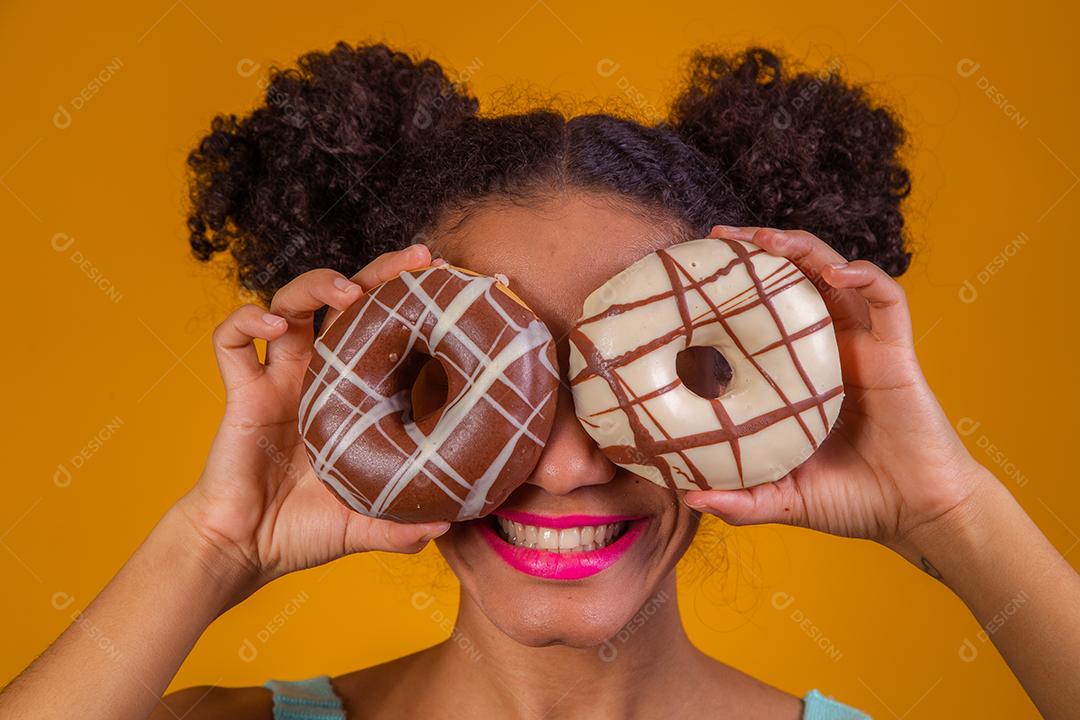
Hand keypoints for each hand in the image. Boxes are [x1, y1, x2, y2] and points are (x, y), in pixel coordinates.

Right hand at [173, 244, 448, 598]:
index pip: (384, 332)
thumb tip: (447, 525)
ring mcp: (278, 380)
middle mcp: (318, 377)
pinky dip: (247, 321)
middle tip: (415, 259)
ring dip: (316, 285)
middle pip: (344, 304)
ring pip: (289, 305)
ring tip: (347, 291)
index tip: (445, 286)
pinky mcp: (242, 393)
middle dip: (378, 273)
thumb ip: (401, 524)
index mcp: (353, 396)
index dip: (410, 305)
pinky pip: (231, 341)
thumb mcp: (365, 525)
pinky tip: (274, 325)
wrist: (245, 551)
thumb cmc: (303, 530)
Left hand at [684, 226, 988, 549]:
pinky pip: (888, 299)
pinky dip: (865, 275)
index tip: (696, 273)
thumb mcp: (783, 498)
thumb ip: (740, 500)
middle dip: (761, 249)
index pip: (765, 312)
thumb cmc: (854, 500)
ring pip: (836, 274)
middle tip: (720, 238)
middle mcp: (831, 348)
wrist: (917, 515)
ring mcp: (865, 345)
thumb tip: (689, 498)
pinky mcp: (897, 351)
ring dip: (804, 249)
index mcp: (800, 371)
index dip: (736, 288)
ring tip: (767, 239)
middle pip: (796, 279)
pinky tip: (837, 272)